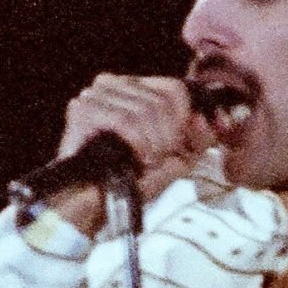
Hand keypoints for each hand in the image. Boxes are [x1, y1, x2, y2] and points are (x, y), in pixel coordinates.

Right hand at [44, 74, 212, 232]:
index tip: (179, 146)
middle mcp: (113, 84)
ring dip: (151, 144)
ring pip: (146, 110)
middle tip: (155, 159)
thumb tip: (204, 120)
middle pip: (162, 101)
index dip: (185, 119)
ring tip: (142, 161)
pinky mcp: (83, 109)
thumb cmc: (129, 179)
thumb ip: (198, 138)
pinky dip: (135, 143)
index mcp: (135, 88)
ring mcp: (95, 94)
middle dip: (167, 137)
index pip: (174, 88)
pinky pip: (125, 119)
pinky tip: (132, 157)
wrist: (95, 202)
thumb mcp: (176, 158)